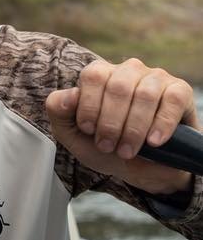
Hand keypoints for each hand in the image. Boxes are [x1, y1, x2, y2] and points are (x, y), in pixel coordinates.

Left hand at [46, 58, 198, 194]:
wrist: (142, 170)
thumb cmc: (106, 146)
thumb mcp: (73, 135)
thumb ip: (59, 111)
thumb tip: (70, 95)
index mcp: (100, 74)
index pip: (93, 76)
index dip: (90, 106)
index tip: (89, 131)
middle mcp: (128, 70)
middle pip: (118, 87)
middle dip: (111, 123)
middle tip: (108, 146)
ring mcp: (155, 78)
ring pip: (145, 94)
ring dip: (134, 128)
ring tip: (127, 150)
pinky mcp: (180, 91)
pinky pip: (172, 100)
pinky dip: (161, 124)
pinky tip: (153, 142)